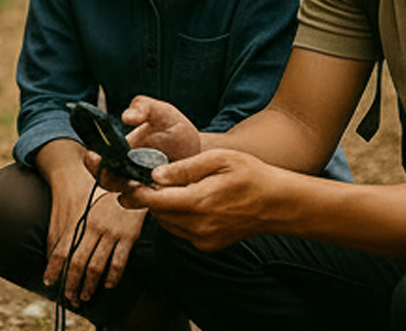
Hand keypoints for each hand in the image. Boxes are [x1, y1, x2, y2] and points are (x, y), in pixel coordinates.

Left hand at [44, 187, 143, 306]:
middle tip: (69, 298)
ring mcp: (111, 232)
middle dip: (71, 284)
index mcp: (79, 220)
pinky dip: (112, 276)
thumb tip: (51, 249)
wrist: (128, 177)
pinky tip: (107, 284)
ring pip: (96, 266)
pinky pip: (118, 261)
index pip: (61, 249)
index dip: (53, 268)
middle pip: (77, 263)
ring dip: (89, 285)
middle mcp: (92, 227)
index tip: (49, 282)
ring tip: (85, 296)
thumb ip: (66, 225)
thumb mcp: (81, 204)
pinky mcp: (128, 235)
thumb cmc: (100, 193)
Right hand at [84, 96, 198, 193]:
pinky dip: (152, 201)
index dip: (93, 161)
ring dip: (128, 193)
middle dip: (103, 176)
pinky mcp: (159, 199)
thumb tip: (126, 116)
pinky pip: (151, 205)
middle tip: (109, 172)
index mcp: (121, 151)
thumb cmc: (175, 129)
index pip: (98, 159)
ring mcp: (143, 187)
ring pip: (127, 197)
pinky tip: (159, 191)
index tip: (93, 155)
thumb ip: (144, 107)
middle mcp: (128, 171)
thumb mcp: (162, 112)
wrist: (198, 150)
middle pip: (107, 181)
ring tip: (137, 184)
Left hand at [120, 148, 274, 251]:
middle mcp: (198, 226)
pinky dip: (177, 217)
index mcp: (199, 202)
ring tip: (173, 189)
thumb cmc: (250, 175)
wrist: (277, 204)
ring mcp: (203, 239)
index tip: (128, 182)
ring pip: (167, 223)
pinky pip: (181, 231)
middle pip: (158, 213)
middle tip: (149, 180)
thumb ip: (185, 168)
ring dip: (163, 207)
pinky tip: (190, 202)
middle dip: (149, 197)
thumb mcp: (219, 159)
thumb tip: (155, 175)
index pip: (154, 200)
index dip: (137, 191)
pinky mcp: (207, 245)